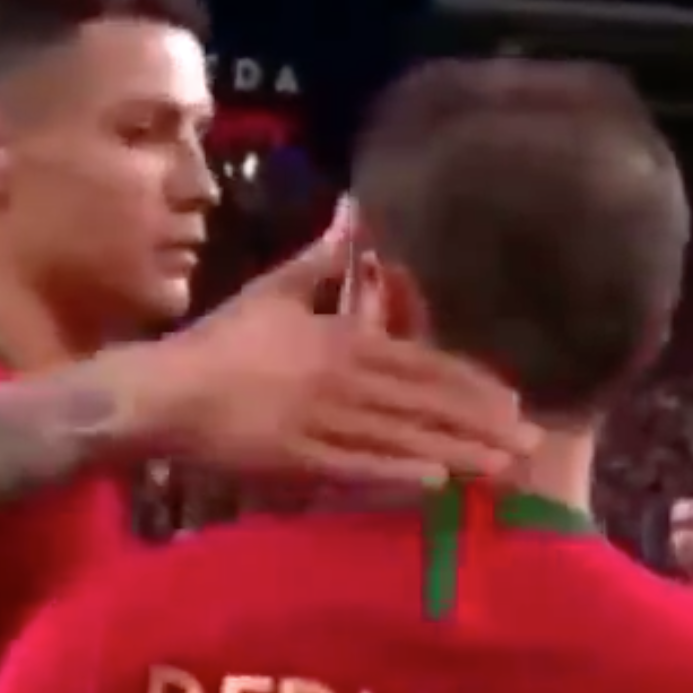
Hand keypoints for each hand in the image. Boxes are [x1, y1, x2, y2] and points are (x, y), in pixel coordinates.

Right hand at [104, 203, 535, 484]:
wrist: (161, 391)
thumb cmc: (220, 343)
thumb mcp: (274, 291)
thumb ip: (323, 258)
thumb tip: (354, 209)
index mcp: (340, 340)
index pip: (421, 362)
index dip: (470, 382)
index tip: (513, 400)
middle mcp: (339, 379)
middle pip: (423, 403)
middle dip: (480, 424)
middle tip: (531, 444)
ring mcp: (318, 421)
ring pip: (399, 437)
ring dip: (455, 452)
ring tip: (502, 470)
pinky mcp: (295, 459)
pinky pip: (354, 467)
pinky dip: (395, 473)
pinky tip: (436, 483)